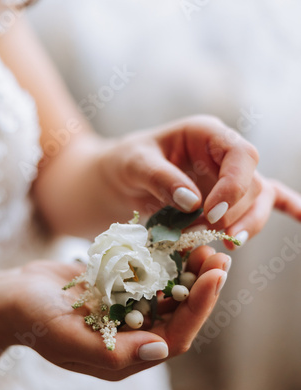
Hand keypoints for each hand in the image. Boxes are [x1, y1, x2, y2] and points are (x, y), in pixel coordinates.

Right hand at [1, 252, 227, 380]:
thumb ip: (113, 352)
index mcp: (125, 357)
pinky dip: (166, 263)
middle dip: (202, 287)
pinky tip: (177, 243)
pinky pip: (151, 278)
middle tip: (219, 255)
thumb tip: (163, 350)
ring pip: (169, 295)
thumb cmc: (33, 319)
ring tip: (203, 245)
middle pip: (180, 315)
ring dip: (189, 272)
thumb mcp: (67, 337)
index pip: (175, 337)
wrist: (12, 297)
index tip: (215, 275)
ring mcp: (128, 313)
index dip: (199, 308)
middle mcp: (133, 337)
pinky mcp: (121, 291)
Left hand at [96, 115, 300, 245]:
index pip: (239, 155)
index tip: (211, 216)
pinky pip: (264, 198)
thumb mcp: (133, 164)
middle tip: (207, 237)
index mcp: (205, 135)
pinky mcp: (226, 198)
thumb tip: (193, 203)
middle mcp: (222, 154)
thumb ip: (161, 178)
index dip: (233, 187)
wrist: (116, 180)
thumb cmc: (122, 164)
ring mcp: (227, 177)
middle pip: (252, 183)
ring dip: (247, 225)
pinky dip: (287, 205)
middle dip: (234, 214)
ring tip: (227, 245)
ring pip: (258, 200)